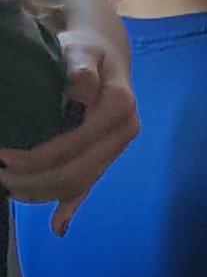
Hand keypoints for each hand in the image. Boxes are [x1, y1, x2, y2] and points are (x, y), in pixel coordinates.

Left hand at [0, 29, 139, 235]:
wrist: (104, 54)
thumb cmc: (87, 51)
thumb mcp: (81, 50)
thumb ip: (80, 70)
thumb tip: (81, 91)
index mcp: (119, 107)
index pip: (74, 145)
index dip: (36, 157)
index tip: (3, 154)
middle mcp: (125, 131)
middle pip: (76, 171)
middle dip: (33, 180)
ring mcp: (117, 146)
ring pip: (79, 183)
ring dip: (41, 193)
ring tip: (9, 187)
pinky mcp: (108, 155)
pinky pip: (90, 185)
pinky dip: (72, 206)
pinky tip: (58, 226)